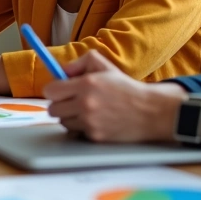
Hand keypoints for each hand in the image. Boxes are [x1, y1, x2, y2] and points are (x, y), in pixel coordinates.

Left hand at [42, 51, 186, 141]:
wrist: (150, 111)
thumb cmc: (125, 88)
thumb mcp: (104, 66)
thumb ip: (80, 63)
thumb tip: (61, 71)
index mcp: (86, 84)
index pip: (50, 91)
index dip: (53, 90)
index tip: (59, 90)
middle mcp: (86, 104)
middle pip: (52, 109)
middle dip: (60, 104)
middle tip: (71, 101)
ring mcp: (90, 122)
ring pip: (63, 122)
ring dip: (70, 117)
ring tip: (85, 111)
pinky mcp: (95, 136)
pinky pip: (76, 132)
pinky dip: (81, 128)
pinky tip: (94, 120)